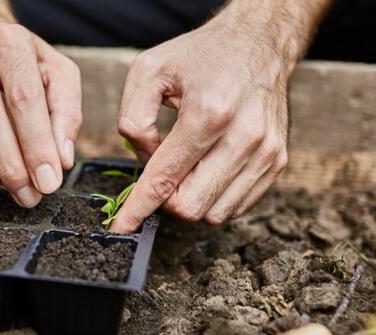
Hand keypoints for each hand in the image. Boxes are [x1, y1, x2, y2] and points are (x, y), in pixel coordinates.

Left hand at [110, 18, 290, 232]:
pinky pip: (236, 206)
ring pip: (213, 213)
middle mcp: (244, 137)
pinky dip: (213, 198)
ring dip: (190, 199)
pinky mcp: (277, 161)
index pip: (165, 178)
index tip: (121, 227)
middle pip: (189, 206)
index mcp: (208, 113)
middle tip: (160, 173)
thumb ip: (132, 117)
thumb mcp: (149, 70)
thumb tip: (143, 159)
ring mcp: (265, 152)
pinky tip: (206, 170)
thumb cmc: (200, 57)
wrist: (258, 43)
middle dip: (165, 199)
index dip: (138, 208)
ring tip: (186, 166)